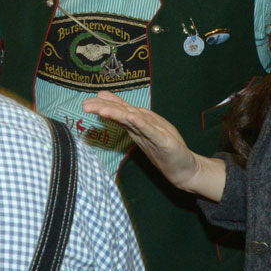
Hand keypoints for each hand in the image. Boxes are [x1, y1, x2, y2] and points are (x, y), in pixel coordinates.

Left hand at [82, 91, 224, 200]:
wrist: (185, 168)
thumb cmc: (164, 147)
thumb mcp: (143, 131)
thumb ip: (126, 119)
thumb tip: (105, 108)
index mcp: (138, 122)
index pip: (118, 111)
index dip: (102, 105)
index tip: (85, 103)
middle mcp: (145, 123)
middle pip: (123, 113)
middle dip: (105, 107)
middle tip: (86, 105)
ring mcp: (155, 131)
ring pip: (134, 119)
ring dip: (118, 113)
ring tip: (102, 109)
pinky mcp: (165, 141)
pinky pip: (151, 131)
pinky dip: (142, 123)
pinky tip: (132, 118)